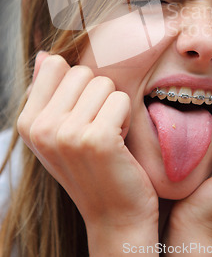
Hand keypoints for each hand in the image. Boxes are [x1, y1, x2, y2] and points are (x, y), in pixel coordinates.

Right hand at [17, 53, 158, 255]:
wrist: (115, 214)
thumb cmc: (91, 166)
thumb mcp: (60, 130)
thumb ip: (50, 92)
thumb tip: (45, 54)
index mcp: (28, 122)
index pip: (57, 65)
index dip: (79, 85)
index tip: (82, 113)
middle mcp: (41, 127)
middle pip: (83, 71)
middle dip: (98, 95)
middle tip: (98, 127)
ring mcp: (66, 133)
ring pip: (104, 83)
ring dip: (113, 107)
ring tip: (108, 136)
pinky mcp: (96, 139)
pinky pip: (121, 99)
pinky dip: (126, 118)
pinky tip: (119, 143)